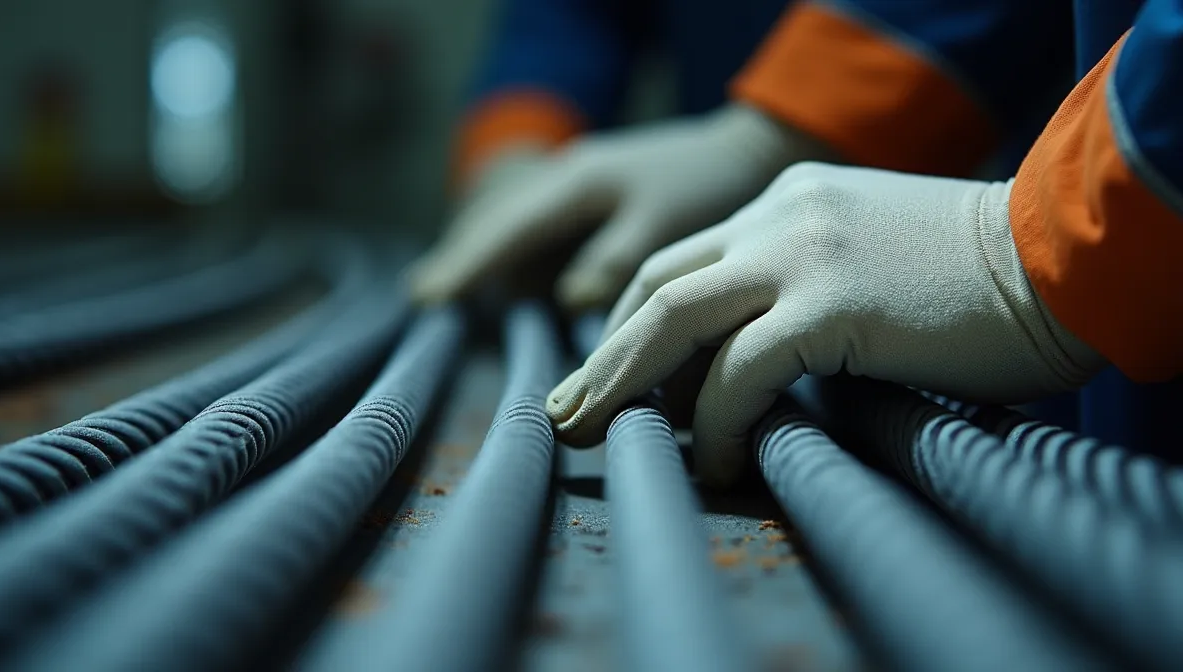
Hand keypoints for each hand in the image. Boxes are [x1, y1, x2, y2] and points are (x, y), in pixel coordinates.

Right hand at [407, 105, 829, 310]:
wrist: (749, 150)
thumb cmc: (709, 188)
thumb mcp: (664, 225)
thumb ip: (613, 262)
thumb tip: (566, 298)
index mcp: (575, 184)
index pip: (506, 230)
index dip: (468, 265)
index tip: (430, 297)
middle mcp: (565, 177)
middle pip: (497, 218)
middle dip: (462, 254)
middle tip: (423, 293)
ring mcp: (577, 181)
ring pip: (513, 216)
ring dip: (482, 247)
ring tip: (449, 280)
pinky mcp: (594, 192)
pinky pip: (537, 219)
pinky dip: (513, 242)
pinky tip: (510, 266)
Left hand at [546, 163, 1105, 484]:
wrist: (1065, 256)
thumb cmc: (981, 279)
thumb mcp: (870, 257)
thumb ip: (805, 288)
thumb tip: (749, 365)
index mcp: (789, 201)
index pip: (684, 261)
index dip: (633, 321)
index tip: (609, 374)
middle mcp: (782, 216)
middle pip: (655, 285)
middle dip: (600, 354)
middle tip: (566, 410)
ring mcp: (803, 253)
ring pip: (672, 319)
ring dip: (621, 383)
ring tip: (591, 434)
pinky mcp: (833, 302)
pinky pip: (743, 372)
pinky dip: (717, 422)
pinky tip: (717, 461)